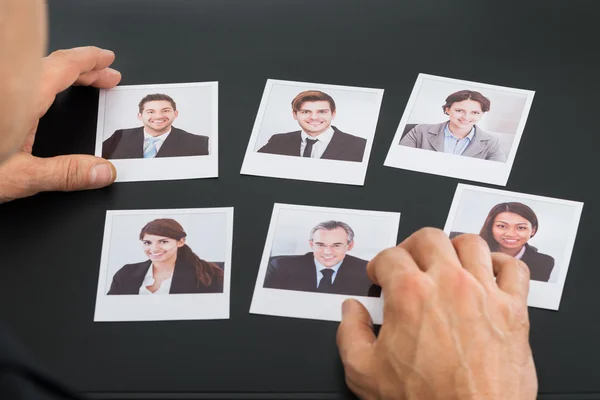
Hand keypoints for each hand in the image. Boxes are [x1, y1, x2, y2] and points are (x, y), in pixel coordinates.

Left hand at [0, 46, 120, 202]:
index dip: (90, 60)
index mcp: (20, 96)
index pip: (64, 65)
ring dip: (63, 74)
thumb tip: (101, 172)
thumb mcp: (18, 176)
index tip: (107, 60)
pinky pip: (19, 79)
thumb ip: (65, 174)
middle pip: (51, 64)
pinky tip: (41, 99)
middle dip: (84, 67)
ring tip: (81, 82)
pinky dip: (41, 82)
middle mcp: (7, 86)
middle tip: (104, 74)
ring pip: (33, 69)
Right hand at [337, 228, 536, 399]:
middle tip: (409, 262)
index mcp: (410, 294)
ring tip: (446, 261)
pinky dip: (501, 263)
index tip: (380, 275)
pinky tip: (489, 271)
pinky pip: (514, 268)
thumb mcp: (365, 373)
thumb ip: (349, 333)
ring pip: (470, 243)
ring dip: (453, 247)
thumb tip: (350, 311)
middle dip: (412, 246)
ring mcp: (484, 293)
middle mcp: (448, 284)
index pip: (389, 256)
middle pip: (429, 238)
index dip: (379, 265)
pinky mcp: (514, 309)